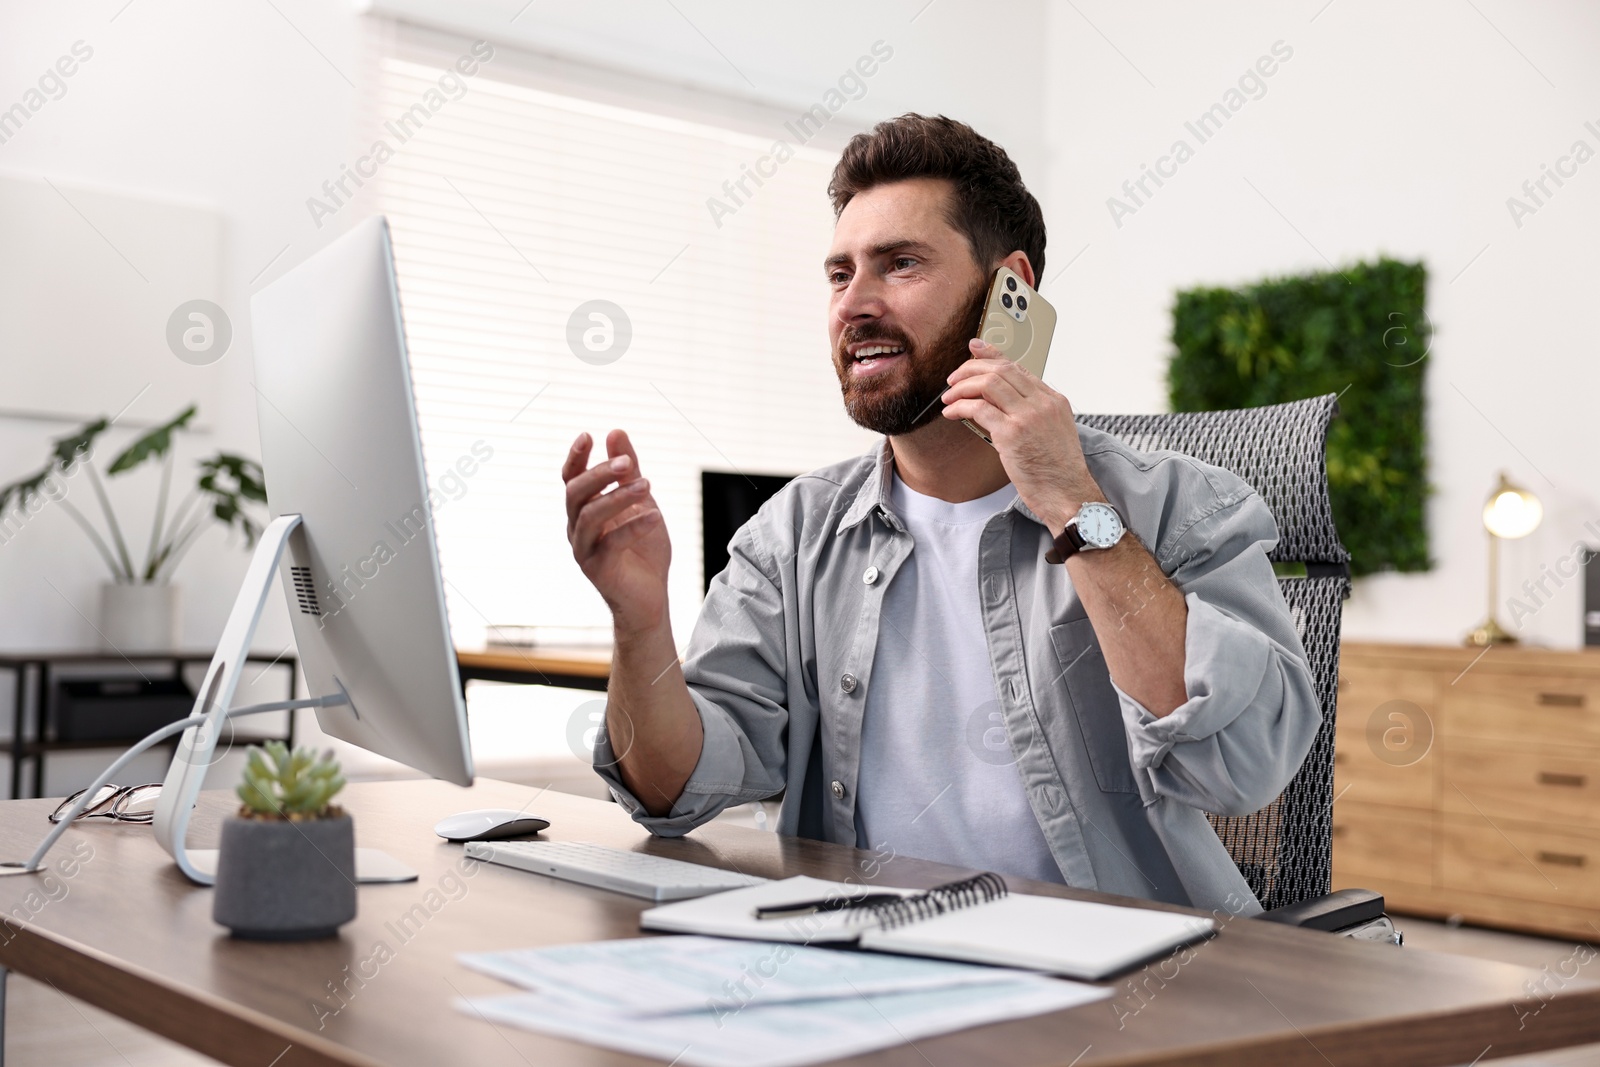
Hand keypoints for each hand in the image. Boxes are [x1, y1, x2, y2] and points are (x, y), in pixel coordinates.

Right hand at [562, 429, 670, 634]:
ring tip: (647, 485)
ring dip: (618, 497)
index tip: (589, 436)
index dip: (576, 458)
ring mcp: (584, 550)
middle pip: (575, 493)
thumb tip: (616, 433)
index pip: (571, 479)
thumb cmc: (643, 549)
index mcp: (584, 511)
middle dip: (600, 474)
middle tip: (627, 463)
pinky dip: (633, 526)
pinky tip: (654, 516)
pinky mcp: (598, 569)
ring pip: (590, 516)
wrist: (650, 597)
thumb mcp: (640, 502)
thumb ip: (628, 471)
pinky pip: (611, 543)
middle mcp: (577, 529)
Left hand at [939, 338, 1102, 534]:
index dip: (992, 356)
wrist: (1069, 494)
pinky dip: (960, 407)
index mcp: (1053, 400)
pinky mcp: (1012, 433)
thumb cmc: (1058, 471)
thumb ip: (1030, 414)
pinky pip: (979, 408)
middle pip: (1001, 369)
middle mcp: (1042, 402)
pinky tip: (952, 413)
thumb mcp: (1052, 433)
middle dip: (970, 369)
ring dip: (962, 386)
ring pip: (988, 383)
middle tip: (954, 379)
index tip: (975, 350)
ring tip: (949, 397)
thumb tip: (997, 404)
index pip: (1018, 367)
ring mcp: (1028, 416)